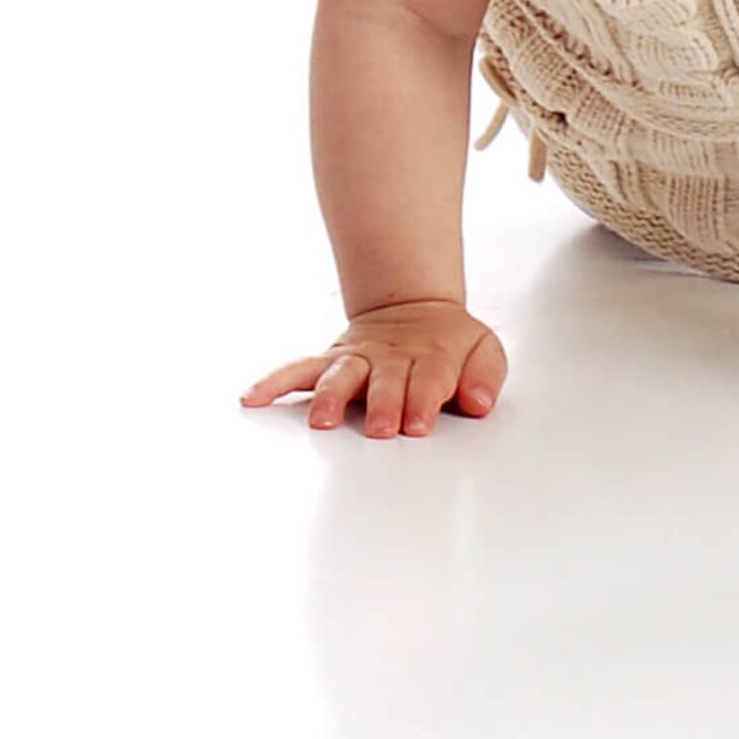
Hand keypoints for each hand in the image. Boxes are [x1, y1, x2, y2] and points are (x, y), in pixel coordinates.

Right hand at [240, 299, 506, 438]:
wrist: (418, 310)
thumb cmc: (451, 345)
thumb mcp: (484, 351)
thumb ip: (486, 376)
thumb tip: (480, 402)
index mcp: (431, 358)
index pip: (428, 380)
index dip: (423, 401)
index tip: (419, 424)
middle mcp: (390, 359)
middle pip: (385, 381)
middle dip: (382, 404)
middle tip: (381, 429)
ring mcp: (358, 359)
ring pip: (340, 375)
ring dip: (330, 397)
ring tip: (321, 420)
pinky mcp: (331, 361)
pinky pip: (298, 369)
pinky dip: (275, 382)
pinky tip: (252, 398)